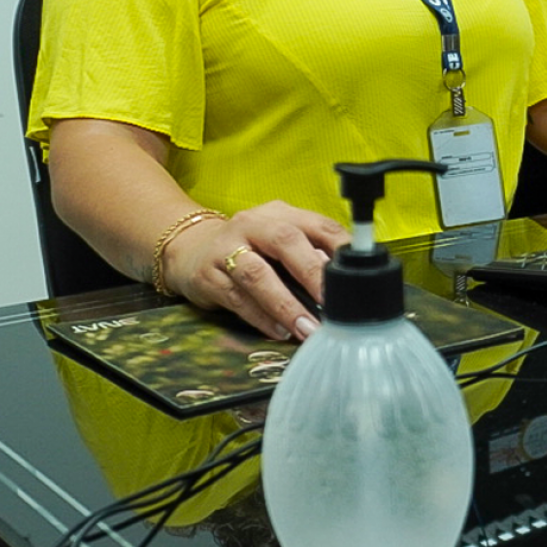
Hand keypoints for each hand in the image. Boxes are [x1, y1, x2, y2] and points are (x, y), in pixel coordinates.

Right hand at [161, 202, 348, 340]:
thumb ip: (310, 255)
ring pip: (257, 274)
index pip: (319, 225)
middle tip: (333, 305)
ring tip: (307, 328)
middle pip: (286, 242)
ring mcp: (226, 247)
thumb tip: (344, 282)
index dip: (341, 248)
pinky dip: (260, 317)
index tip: (357, 276)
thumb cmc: (250, 250)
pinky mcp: (207, 275)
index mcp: (282, 214)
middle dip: (313, 274)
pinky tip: (279, 332)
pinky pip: (236, 298)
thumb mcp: (280, 243)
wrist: (189, 249)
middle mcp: (254, 224)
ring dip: (286, 304)